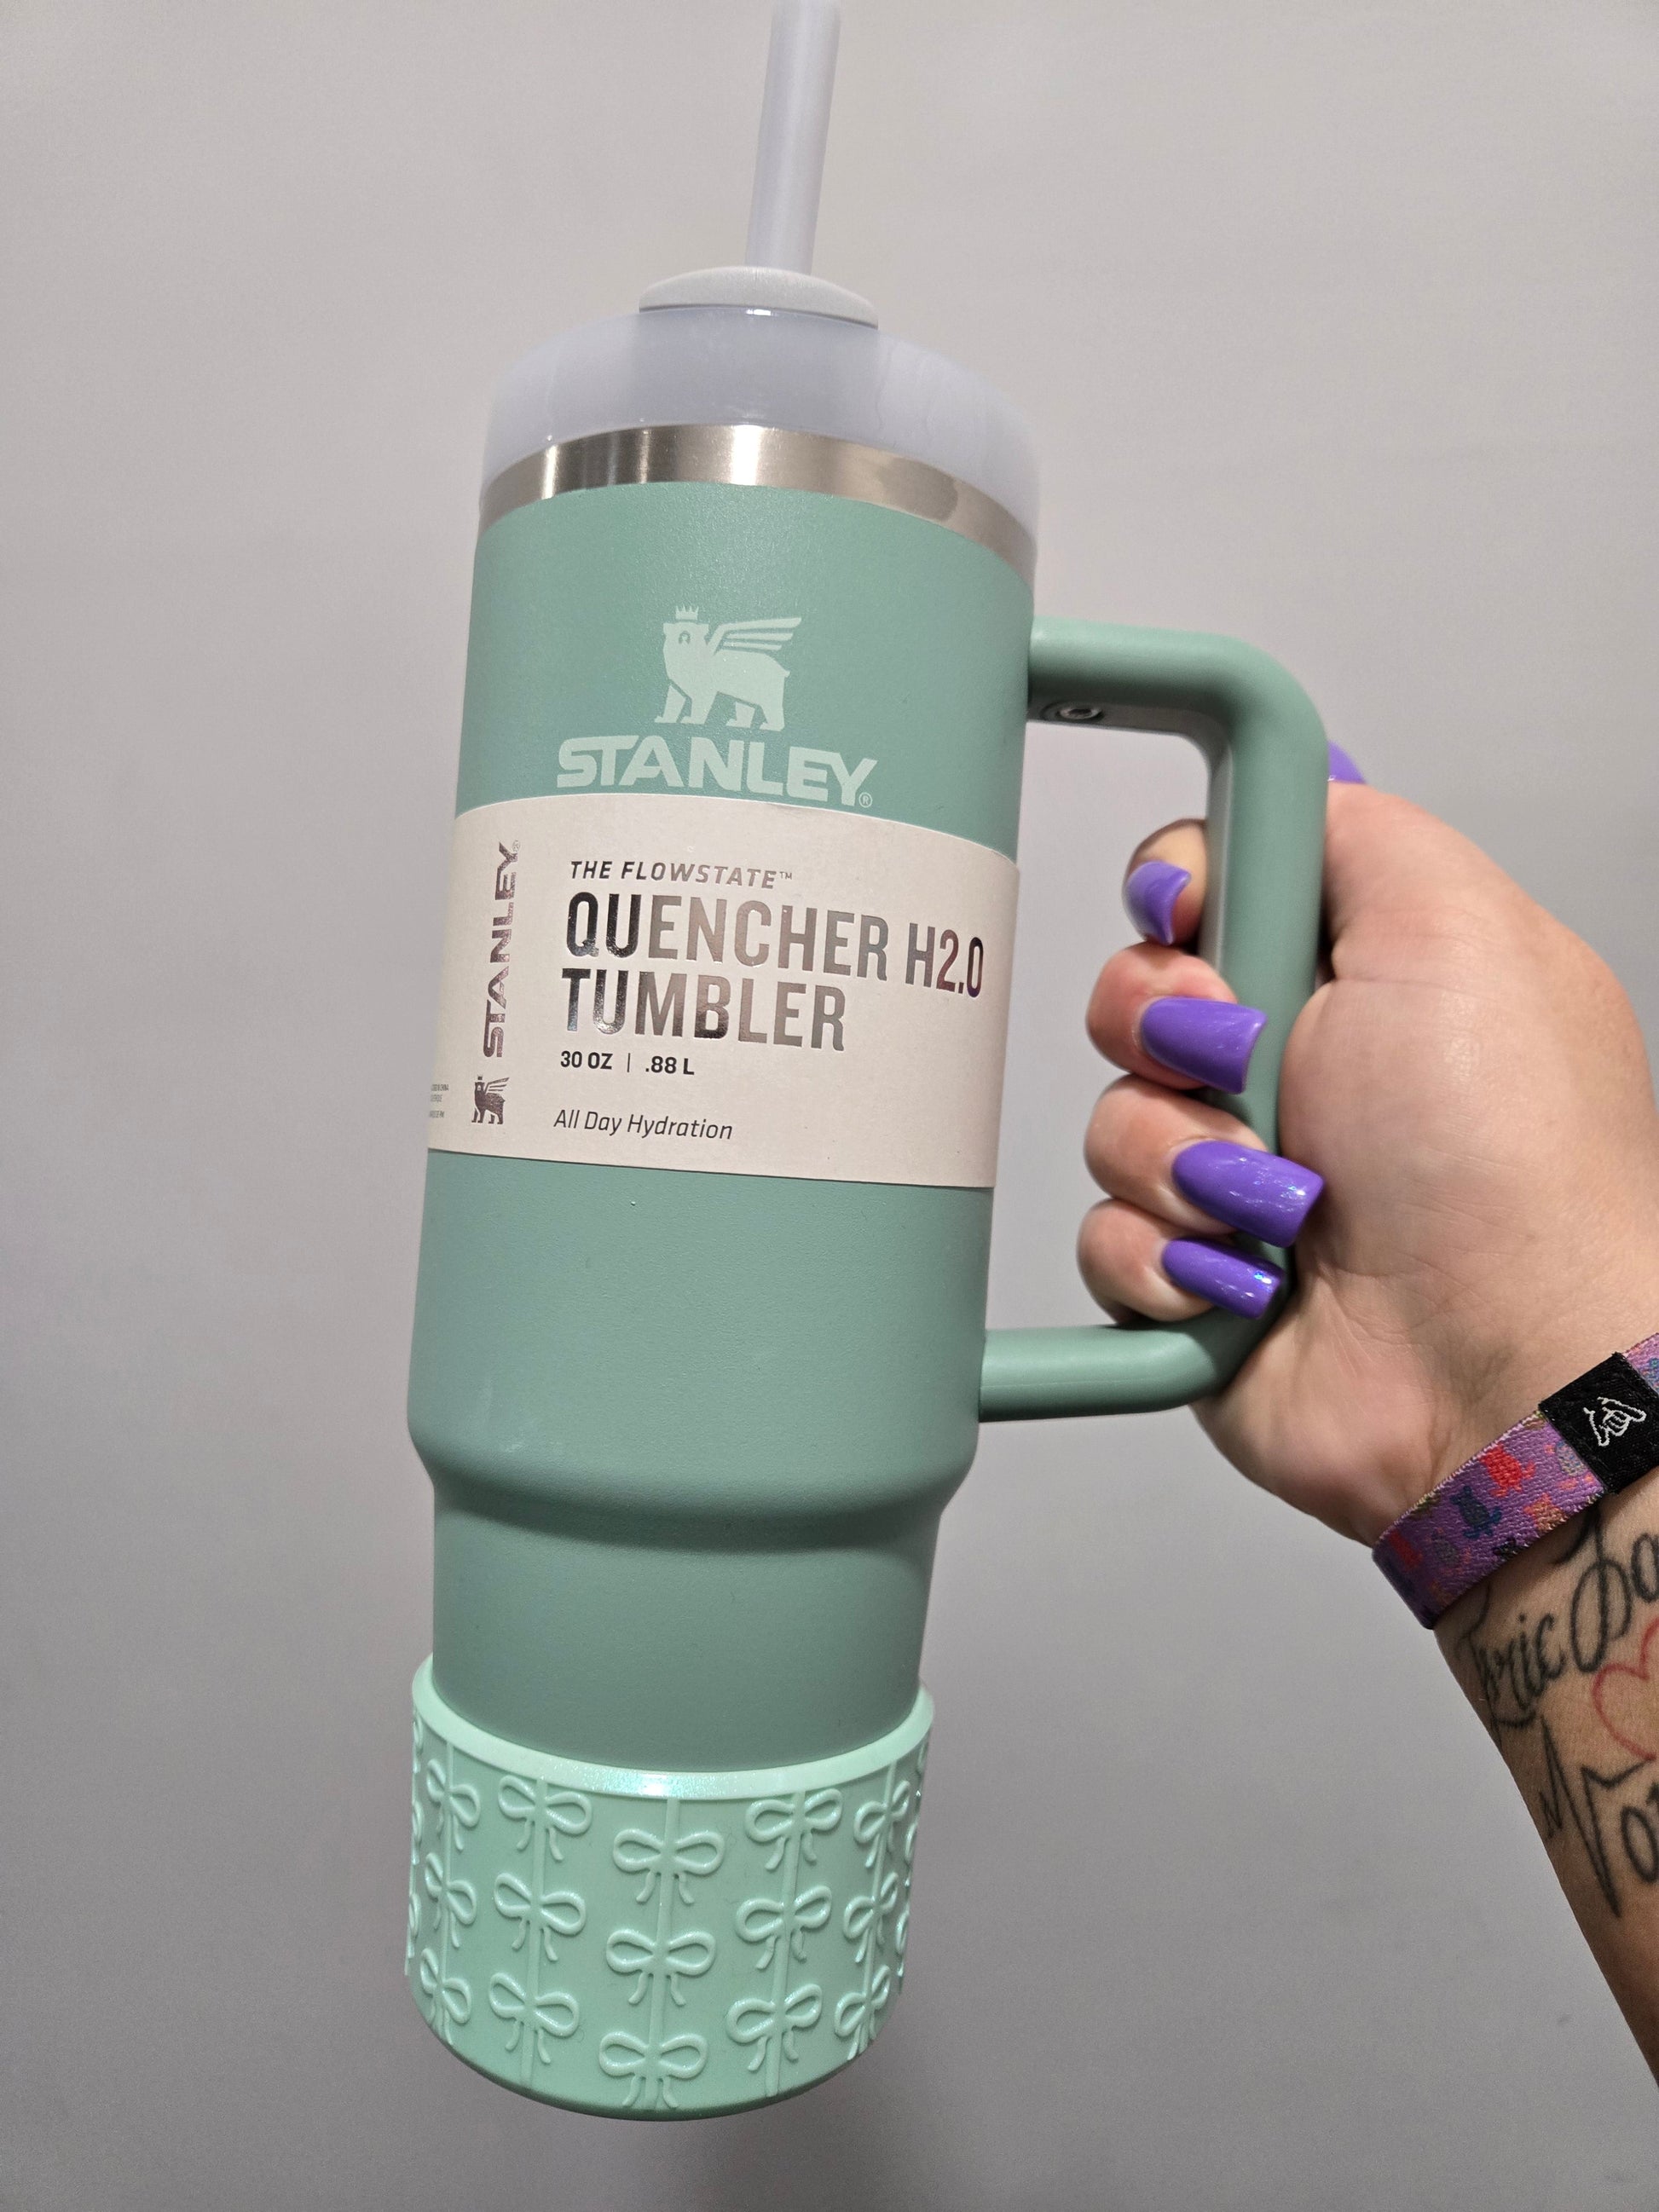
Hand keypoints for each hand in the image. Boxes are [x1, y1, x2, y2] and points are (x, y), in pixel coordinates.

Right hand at [1078, 779, 1658, 1543]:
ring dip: (1181, 1160)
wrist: (1503, 1367)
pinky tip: (1250, 1281)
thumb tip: (1275, 782)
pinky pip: (1104, 1238)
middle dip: (1169, 1032)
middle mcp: (1303, 1068)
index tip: (1191, 916)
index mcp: (1363, 973)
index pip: (1207, 886)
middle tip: (1249, 1066)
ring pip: (1112, 1121)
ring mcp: (1245, 1177)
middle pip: (1136, 998)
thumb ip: (1350, 826)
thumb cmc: (1510, 1160)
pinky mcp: (1195, 1276)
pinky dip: (1167, 1258)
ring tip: (1285, 1206)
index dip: (1176, 893)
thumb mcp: (1456, 924)